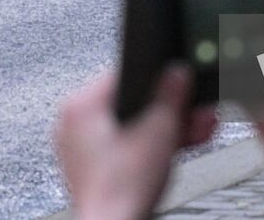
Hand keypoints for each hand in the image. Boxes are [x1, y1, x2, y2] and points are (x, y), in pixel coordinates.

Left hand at [54, 65, 216, 219]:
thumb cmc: (122, 189)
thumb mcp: (159, 131)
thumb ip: (171, 95)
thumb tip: (176, 74)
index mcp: (79, 106)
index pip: (123, 76)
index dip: (157, 80)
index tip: (177, 85)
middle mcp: (72, 125)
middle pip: (130, 104)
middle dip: (168, 111)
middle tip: (191, 114)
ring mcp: (79, 150)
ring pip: (129, 128)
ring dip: (163, 129)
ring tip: (191, 131)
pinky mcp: (91, 169)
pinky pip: (122, 147)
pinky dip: (146, 147)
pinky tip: (172, 149)